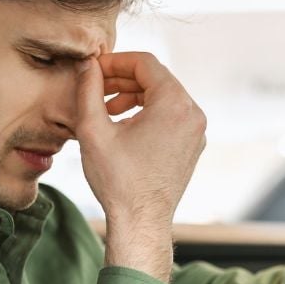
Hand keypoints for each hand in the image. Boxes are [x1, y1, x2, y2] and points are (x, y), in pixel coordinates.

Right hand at [73, 52, 206, 281]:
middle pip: (156, 78)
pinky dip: (148, 113)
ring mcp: (196, 131)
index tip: (93, 71)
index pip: (144, 63)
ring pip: (163, 96)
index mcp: (174, 103)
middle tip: (96, 90)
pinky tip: (124, 128)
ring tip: (107, 112)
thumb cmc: (118, 180)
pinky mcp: (193, 145)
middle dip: (123, 80)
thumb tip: (87, 65)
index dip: (114, 61)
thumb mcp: (93, 129)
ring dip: (134, 97)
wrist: (140, 221)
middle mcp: (193, 113)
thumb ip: (88, 90)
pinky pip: (171, 116)